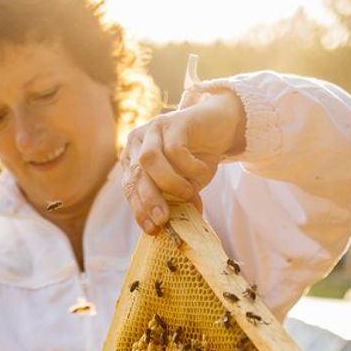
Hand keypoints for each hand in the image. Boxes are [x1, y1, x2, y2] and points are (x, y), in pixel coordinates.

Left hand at [122, 88, 244, 234]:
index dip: (138, 210)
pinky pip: (176, 149)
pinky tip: (202, 172)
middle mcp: (138, 142)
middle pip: (136, 174)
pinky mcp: (175, 121)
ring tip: (189, 195)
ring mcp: (154, 129)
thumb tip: (171, 225)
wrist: (221, 126)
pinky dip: (189, 167)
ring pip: (149, 159)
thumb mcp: (183, 184)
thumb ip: (174, 200)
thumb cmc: (197, 159)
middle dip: (149, 200)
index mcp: (133, 159)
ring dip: (168, 183)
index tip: (152, 229)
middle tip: (164, 219)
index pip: (129, 187)